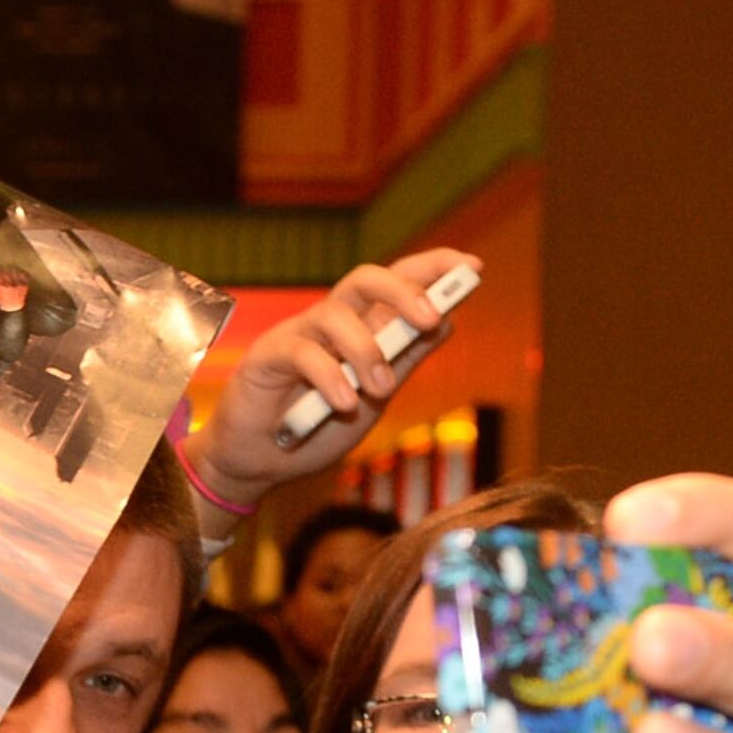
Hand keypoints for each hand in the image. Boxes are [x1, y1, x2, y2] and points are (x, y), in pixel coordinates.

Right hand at [190, 248, 480, 511]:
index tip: (472, 267)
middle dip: (404, 292)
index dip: (433, 267)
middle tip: (430, 318)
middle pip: (365, 279)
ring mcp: (297, 336)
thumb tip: (448, 321)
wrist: (260, 466)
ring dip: (367, 349)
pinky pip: (303, 353)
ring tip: (379, 389)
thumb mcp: (375, 398)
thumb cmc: (316, 429)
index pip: (397, 281)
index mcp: (359, 327)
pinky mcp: (266, 357)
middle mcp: (330, 324)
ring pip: (335, 314)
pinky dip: (330, 377)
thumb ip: (404, 360)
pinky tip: (344, 403)